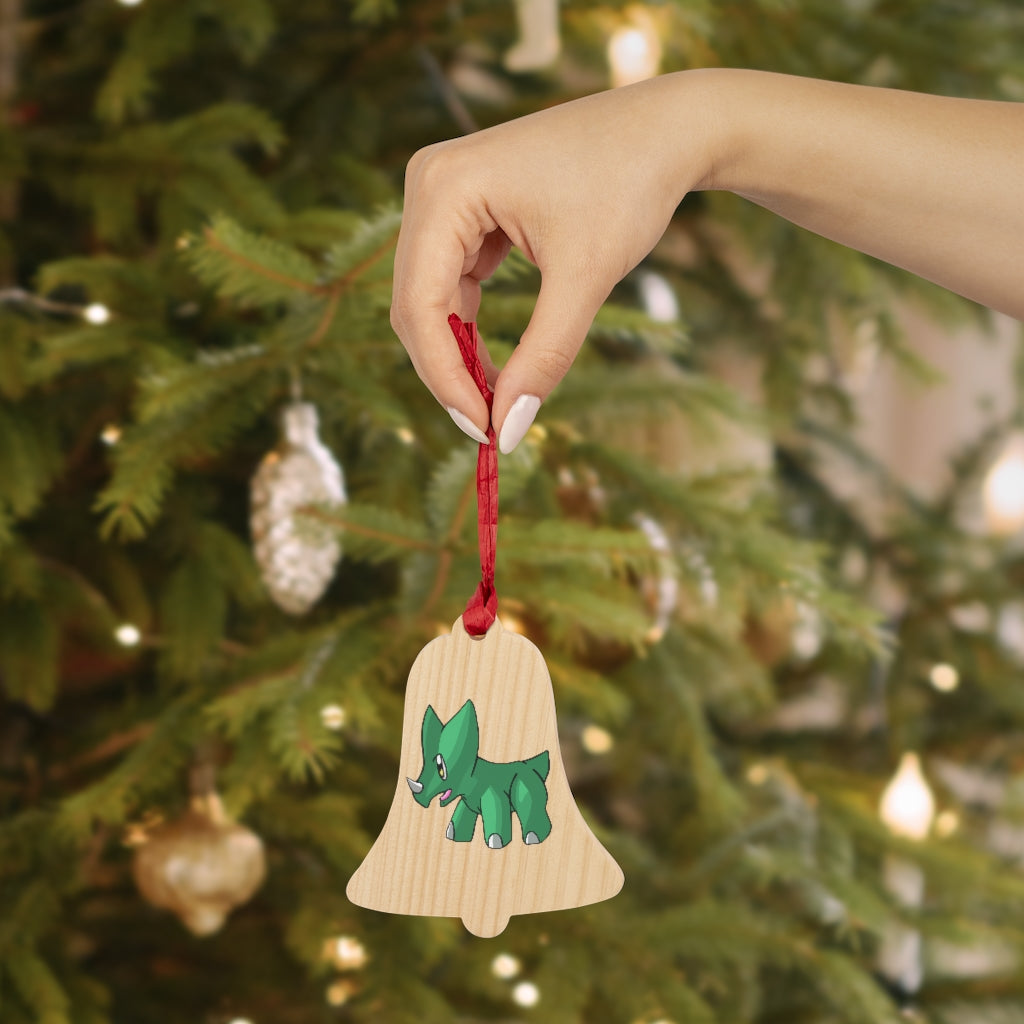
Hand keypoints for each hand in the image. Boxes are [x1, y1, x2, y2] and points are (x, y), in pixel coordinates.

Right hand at [390, 73, 719, 451]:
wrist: (665, 130)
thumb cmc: (629, 186)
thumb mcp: (585, 278)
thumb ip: (543, 357)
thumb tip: (507, 430)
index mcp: (444, 187)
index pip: (420, 305)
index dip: (445, 378)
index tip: (484, 431)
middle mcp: (428, 183)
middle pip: (415, 305)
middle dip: (449, 371)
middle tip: (490, 427)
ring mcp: (442, 193)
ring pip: (429, 299)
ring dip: (459, 354)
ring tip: (498, 400)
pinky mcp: (463, 207)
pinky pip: (451, 282)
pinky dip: (470, 327)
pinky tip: (497, 364)